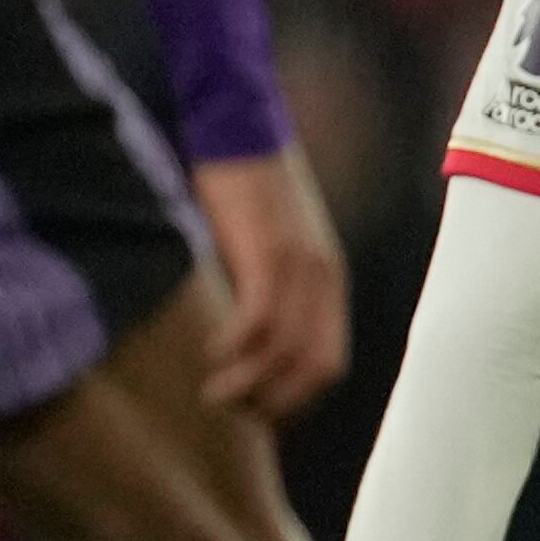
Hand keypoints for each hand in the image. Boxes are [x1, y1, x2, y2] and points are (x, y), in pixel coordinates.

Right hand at [193, 145, 348, 418]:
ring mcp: (300, 266)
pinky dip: (235, 348)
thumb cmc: (243, 186)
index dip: (296, 399)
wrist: (239, 126)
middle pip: (315, 368)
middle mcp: (323, 278)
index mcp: (328, 281)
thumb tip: (245, 333)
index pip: (328, 363)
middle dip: (275, 403)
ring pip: (285, 352)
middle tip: (233, 412)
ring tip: (214, 395)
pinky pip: (259, 320)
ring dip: (248, 385)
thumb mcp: (269, 243)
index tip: (258, 414)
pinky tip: (211, 354)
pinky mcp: (269, 251)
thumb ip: (269, 284)